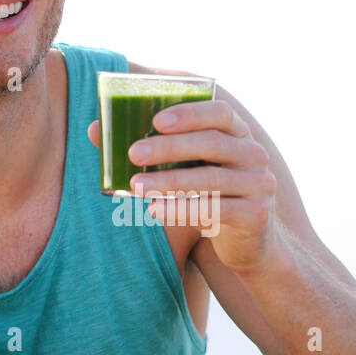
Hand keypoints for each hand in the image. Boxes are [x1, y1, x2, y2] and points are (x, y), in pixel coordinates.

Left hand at [86, 98, 276, 272]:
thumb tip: (96, 129)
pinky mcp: (255, 214)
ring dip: (170, 181)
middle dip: (169, 148)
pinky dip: (182, 209)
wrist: (249, 242)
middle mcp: (253, 154)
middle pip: (212, 143)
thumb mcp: (185, 169)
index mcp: (238, 133)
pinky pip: (216, 210)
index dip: (189, 114)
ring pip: (210, 179)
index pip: (220, 112)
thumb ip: (150, 148)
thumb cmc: (207, 196)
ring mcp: (259, 184)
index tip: (155, 121)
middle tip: (133, 153)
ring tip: (136, 187)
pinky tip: (156, 210)